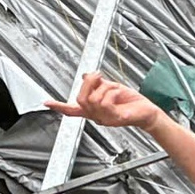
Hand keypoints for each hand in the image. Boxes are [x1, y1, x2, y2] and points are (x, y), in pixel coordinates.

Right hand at [47, 71, 161, 134]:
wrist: (148, 113)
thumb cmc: (132, 103)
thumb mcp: (112, 88)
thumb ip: (98, 84)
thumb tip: (85, 74)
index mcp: (93, 110)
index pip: (72, 110)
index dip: (59, 106)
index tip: (46, 102)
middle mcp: (97, 116)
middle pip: (81, 99)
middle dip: (88, 83)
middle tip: (98, 75)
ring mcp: (106, 119)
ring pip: (94, 100)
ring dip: (105, 87)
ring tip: (114, 87)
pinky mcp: (117, 118)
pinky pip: (107, 103)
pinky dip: (112, 92)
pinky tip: (118, 92)